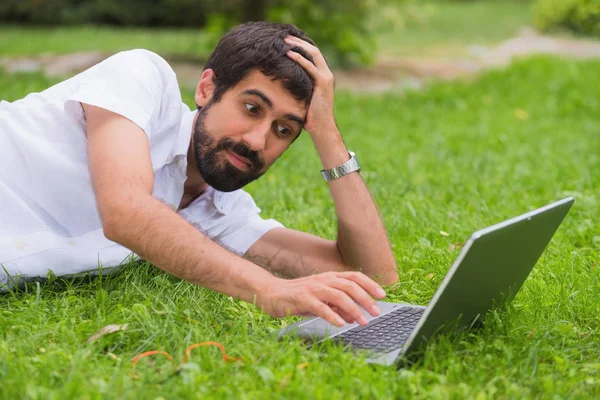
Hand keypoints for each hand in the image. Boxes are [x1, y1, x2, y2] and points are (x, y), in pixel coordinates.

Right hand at [259, 271, 386, 326]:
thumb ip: (338, 306)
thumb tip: (356, 316)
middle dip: (366, 299)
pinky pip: (321, 307)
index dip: (370, 284)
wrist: (272, 293)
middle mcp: (324, 280)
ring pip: (338, 295)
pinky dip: (332, 315)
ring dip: (353, 308)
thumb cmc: (299, 297)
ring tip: (362, 321)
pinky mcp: (303, 299)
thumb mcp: (322, 300)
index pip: (355, 276)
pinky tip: (340, 324)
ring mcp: (313, 288)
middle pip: (350, 286)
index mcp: (330, 277)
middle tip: (376, 312)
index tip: (382, 295)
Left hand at [284, 36, 336, 137]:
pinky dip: (299, 59)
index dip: (301, 46)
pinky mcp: (323, 83)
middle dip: (299, 42)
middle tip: (285, 36)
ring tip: (285, 40)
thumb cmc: (310, 117)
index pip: (312, 55)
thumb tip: (282, 85)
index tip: (287, 41)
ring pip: (313, 54)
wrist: (322, 128)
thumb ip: (298, 88)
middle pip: (313, 50)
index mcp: (322, 76)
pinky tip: (289, 53)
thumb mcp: (303, 98)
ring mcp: (326, 77)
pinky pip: (310, 67)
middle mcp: (326, 74)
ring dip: (298, 45)